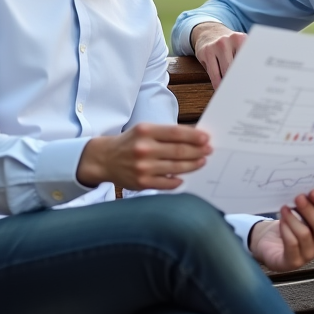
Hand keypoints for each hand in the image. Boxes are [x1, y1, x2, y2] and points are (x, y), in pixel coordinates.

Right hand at [77, 123, 211, 190]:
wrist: (105, 159)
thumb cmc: (130, 143)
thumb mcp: (144, 130)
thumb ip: (166, 133)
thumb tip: (194, 136)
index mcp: (145, 131)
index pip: (176, 133)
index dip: (194, 136)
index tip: (206, 138)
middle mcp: (144, 149)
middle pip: (179, 151)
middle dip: (198, 151)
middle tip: (209, 150)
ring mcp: (143, 167)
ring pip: (176, 167)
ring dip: (193, 165)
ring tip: (202, 161)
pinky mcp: (142, 183)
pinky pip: (167, 183)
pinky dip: (178, 180)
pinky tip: (185, 177)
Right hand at [190, 22, 247, 88]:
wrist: (210, 32)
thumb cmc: (228, 45)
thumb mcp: (240, 46)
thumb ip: (246, 58)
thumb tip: (253, 79)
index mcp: (240, 38)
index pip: (248, 60)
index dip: (251, 74)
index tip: (253, 85)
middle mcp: (227, 40)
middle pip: (236, 67)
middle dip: (240, 81)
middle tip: (244, 92)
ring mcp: (215, 45)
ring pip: (224, 72)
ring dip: (228, 84)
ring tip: (233, 92)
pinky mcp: (205, 52)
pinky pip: (213, 74)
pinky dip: (218, 84)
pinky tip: (221, 89)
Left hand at [248, 190, 313, 271]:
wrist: (273, 243)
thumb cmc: (293, 226)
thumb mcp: (304, 214)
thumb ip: (311, 205)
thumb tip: (308, 191)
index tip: (312, 191)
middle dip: (308, 208)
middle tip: (298, 197)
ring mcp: (310, 256)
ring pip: (304, 233)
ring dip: (293, 218)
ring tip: (284, 208)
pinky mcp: (294, 262)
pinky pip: (292, 244)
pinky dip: (286, 230)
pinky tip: (281, 221)